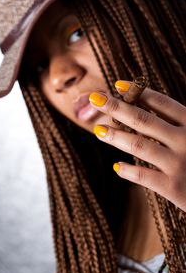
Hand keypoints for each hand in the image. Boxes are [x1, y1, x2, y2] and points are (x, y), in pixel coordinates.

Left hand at [89, 82, 185, 211]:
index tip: (117, 85)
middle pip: (144, 119)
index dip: (137, 92)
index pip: (162, 103)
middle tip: (95, 98)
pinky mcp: (175, 188)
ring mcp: (180, 164)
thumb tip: (145, 110)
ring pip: (139, 145)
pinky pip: (143, 176)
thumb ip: (179, 123)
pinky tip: (116, 167)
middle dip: (116, 107)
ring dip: (115, 136)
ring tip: (98, 130)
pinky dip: (127, 170)